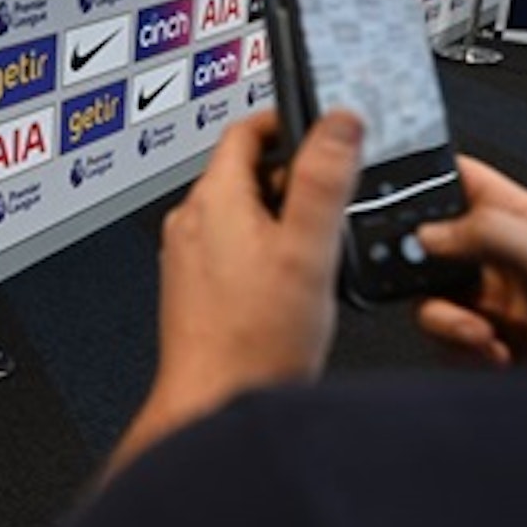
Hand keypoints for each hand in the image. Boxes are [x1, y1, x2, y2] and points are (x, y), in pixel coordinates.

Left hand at [104, 110, 362, 478]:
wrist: (213, 405)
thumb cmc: (252, 342)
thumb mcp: (307, 251)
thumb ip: (324, 181)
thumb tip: (338, 123)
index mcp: (213, 200)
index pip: (245, 131)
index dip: (287, 121)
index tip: (322, 127)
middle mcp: (191, 222)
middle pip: (246, 172)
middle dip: (293, 176)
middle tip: (336, 196)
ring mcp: (187, 257)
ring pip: (241, 213)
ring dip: (281, 216)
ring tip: (318, 246)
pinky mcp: (193, 289)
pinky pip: (231, 248)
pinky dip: (264, 249)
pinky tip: (292, 282)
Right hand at [415, 156, 526, 365]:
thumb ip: (493, 236)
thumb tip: (429, 231)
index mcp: (525, 221)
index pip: (463, 183)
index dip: (427, 184)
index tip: (400, 206)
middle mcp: (504, 260)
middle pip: (431, 247)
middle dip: (424, 270)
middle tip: (434, 284)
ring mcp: (495, 303)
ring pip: (432, 299)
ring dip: (445, 321)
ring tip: (480, 333)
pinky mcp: (490, 344)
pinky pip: (445, 341)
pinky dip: (459, 351)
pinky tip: (494, 354)